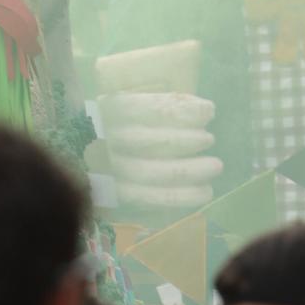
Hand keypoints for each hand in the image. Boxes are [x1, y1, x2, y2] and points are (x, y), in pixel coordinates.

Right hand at [100, 92, 221, 211]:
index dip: (183, 111)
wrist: (89, 160)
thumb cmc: (120, 126)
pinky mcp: (117, 195)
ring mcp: (110, 171)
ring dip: (189, 170)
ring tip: (215, 166)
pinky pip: (152, 199)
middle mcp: (106, 140)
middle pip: (150, 142)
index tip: (209, 111)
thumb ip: (164, 105)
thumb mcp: (134, 106)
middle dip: (186, 141)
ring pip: (153, 173)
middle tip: (209, 139)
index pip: (148, 109)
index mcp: (109, 111)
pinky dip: (182, 196)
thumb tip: (203, 109)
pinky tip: (205, 191)